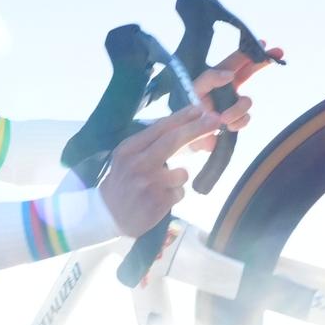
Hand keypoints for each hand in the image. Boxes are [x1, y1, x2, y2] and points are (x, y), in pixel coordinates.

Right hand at [97, 102, 223, 235]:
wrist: (108, 216)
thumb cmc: (123, 182)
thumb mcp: (128, 158)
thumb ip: (151, 144)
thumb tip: (185, 128)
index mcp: (129, 149)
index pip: (160, 128)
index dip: (183, 117)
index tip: (200, 109)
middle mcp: (138, 163)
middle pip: (173, 140)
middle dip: (197, 128)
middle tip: (215, 120)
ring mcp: (149, 183)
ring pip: (182, 172)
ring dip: (179, 178)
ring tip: (161, 186)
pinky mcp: (159, 202)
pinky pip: (180, 192)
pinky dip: (174, 194)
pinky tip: (158, 199)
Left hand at [187, 45, 280, 149]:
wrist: (188, 136)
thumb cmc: (189, 109)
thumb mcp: (195, 89)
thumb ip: (210, 78)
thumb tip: (230, 75)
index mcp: (218, 78)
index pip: (236, 61)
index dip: (249, 51)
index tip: (263, 43)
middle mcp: (229, 89)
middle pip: (250, 72)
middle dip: (262, 62)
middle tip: (277, 53)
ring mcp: (234, 105)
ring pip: (247, 102)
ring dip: (237, 109)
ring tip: (223, 118)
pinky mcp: (236, 122)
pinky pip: (245, 119)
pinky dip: (237, 123)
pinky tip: (227, 127)